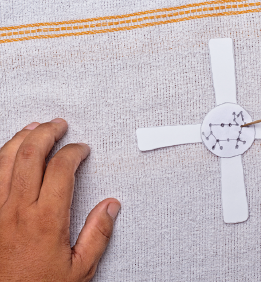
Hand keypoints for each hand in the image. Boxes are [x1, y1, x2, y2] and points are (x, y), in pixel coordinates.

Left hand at [0, 119, 119, 280]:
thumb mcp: (79, 269)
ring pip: (4, 160)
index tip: (81, 150)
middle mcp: (18, 210)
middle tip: (58, 125)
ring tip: (34, 128)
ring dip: (21, 138)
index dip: (74, 152)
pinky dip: (0, 157)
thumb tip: (110, 206)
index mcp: (47, 220)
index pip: (61, 169)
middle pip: (30, 155)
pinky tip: (7, 152)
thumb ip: (98, 234)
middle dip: (46, 132)